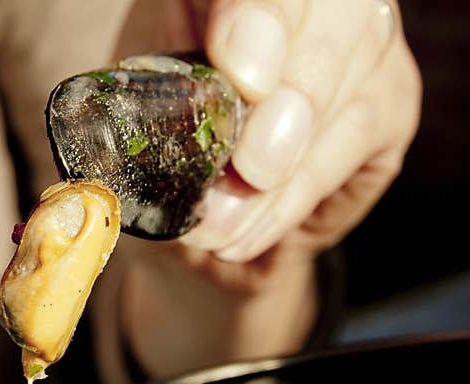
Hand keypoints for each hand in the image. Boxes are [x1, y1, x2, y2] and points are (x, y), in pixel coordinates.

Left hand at [97, 0, 420, 382]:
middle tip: (250, 168)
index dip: (259, 15)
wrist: (196, 186)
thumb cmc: (156, 122)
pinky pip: (351, 148)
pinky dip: (292, 201)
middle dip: (292, 97)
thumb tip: (124, 176)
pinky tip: (245, 234)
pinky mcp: (386, 99)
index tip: (242, 73)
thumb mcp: (134, 103)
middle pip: (339, 16)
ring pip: (347, 92)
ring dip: (282, 174)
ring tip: (220, 230)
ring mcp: (359, 42)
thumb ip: (144, 111)